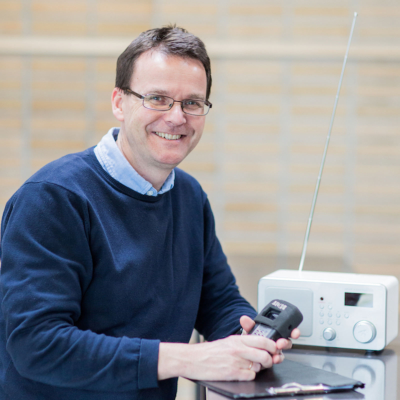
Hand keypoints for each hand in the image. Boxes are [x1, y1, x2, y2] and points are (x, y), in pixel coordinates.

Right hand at [158, 333, 280, 381]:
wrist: (194, 359)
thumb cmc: (210, 351)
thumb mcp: (227, 342)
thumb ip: (242, 343)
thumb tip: (258, 347)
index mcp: (237, 339)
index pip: (262, 340)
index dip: (272, 346)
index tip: (274, 349)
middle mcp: (238, 348)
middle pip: (265, 354)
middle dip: (269, 360)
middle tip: (267, 361)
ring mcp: (236, 361)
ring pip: (259, 366)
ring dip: (258, 368)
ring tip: (251, 367)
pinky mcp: (232, 373)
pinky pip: (250, 376)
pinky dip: (249, 376)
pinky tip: (242, 373)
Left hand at [240, 315, 300, 364]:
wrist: (245, 349)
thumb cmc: (250, 338)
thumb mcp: (249, 329)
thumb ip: (248, 324)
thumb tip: (244, 319)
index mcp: (274, 332)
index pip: (287, 330)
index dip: (293, 331)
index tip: (294, 332)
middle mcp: (277, 341)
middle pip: (287, 342)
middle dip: (286, 343)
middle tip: (280, 343)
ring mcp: (274, 351)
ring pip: (282, 353)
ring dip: (280, 354)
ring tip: (275, 355)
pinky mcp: (271, 359)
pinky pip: (276, 360)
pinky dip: (275, 360)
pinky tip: (272, 360)